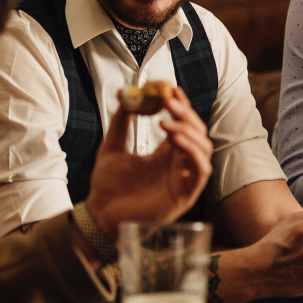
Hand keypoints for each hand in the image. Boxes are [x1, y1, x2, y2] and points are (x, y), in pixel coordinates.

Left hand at [86, 87, 212, 237]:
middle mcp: (178, 166)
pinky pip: (201, 171)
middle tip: (168, 100)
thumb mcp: (111, 147)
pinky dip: (193, 153)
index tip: (171, 89)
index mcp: (165, 155)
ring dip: (189, 131)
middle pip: (197, 133)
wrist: (99, 214)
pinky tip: (175, 141)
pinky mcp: (185, 197)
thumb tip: (126, 96)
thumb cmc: (107, 187)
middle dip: (185, 114)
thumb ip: (120, 123)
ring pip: (203, 149)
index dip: (181, 106)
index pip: (183, 125)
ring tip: (166, 122)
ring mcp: (183, 181)